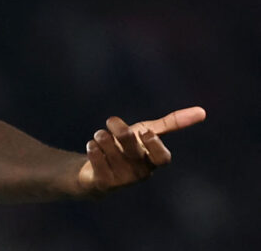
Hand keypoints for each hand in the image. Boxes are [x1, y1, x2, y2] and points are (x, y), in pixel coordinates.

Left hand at [77, 106, 205, 194]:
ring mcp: (123, 180)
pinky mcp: (104, 183)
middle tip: (111, 120)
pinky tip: (93, 146)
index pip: (162, 158)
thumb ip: (171, 123)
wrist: (97, 170)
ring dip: (101, 136)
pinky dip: (93, 148)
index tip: (145, 131)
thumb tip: (202, 111)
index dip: (155, 145)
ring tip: (99, 135)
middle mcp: (141, 172)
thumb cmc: (126, 147)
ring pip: (111, 151)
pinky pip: (97, 160)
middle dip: (121, 133)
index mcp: (153, 161)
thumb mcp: (147, 132)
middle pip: (133, 150)